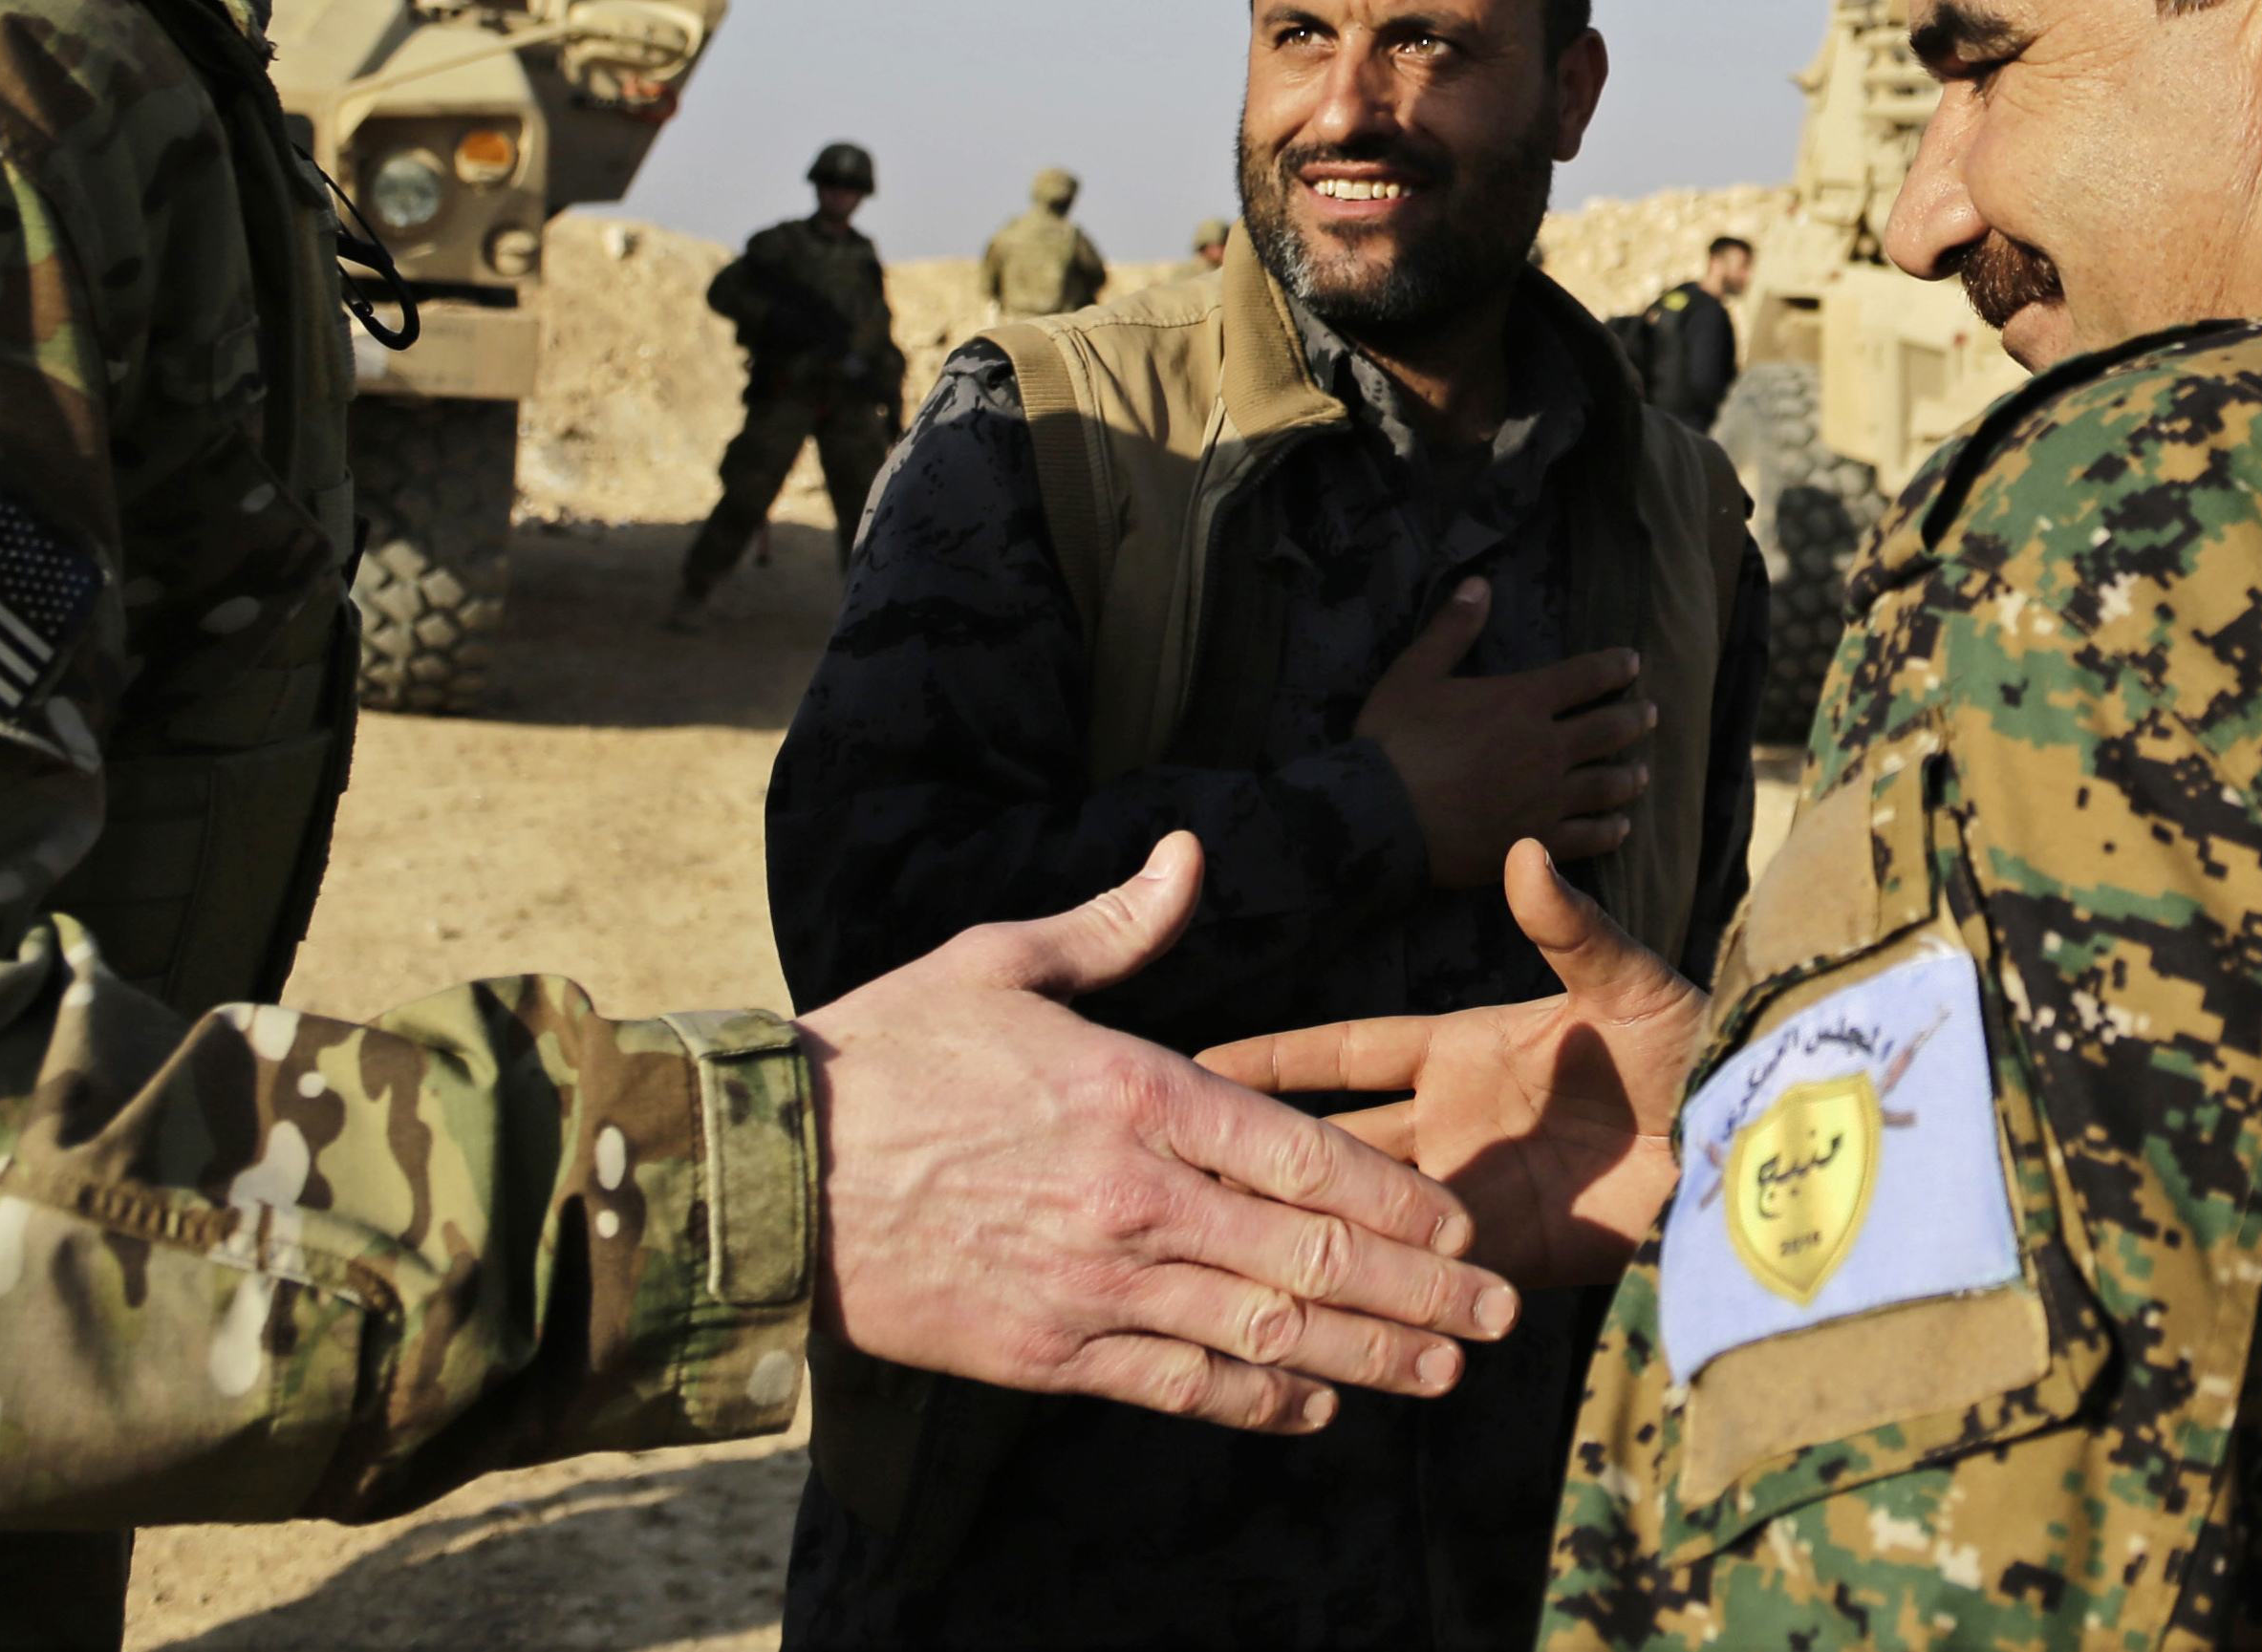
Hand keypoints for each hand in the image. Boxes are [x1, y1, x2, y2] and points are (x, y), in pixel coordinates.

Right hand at [802, 832, 1521, 1433]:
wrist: (766, 1175)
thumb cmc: (881, 1053)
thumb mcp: (997, 960)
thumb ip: (1113, 924)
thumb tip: (1190, 855)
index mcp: (1132, 1093)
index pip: (1302, 1153)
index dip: (1395, 1197)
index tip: (1460, 1221)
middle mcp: (1133, 1200)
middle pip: (1310, 1257)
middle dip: (1418, 1292)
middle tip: (1495, 1318)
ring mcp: (1094, 1287)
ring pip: (1264, 1333)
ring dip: (1366, 1358)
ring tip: (1442, 1374)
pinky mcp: (1049, 1352)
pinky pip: (1180, 1387)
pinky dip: (1258, 1401)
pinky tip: (1316, 1406)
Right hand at [1201, 840, 1708, 1288]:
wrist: (1748, 1151)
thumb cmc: (1693, 1050)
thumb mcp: (1626, 983)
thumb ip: (1568, 928)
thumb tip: (1523, 848)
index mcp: (1462, 1050)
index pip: (1343, 1054)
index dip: (1273, 1057)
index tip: (1196, 1059)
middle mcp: (1452, 1125)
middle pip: (1334, 1142)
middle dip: (1264, 1153)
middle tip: (1177, 1167)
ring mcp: (1473, 1197)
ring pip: (1365, 1215)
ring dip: (1308, 1227)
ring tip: (1221, 1247)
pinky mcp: (1506, 1262)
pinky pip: (1425, 1285)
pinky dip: (1377, 1295)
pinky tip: (1311, 1312)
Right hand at [1350, 579, 1656, 887]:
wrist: (1384, 817)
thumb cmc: (1396, 741)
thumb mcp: (1415, 673)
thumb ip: (1452, 628)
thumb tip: (1479, 582)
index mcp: (1521, 701)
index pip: (1584, 677)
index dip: (1613, 667)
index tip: (1634, 662)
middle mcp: (1547, 748)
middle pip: (1607, 730)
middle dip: (1634, 719)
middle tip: (1652, 715)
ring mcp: (1548, 799)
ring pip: (1606, 785)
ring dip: (1628, 777)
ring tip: (1643, 773)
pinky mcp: (1539, 843)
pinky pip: (1588, 838)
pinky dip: (1609, 831)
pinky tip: (1620, 829)